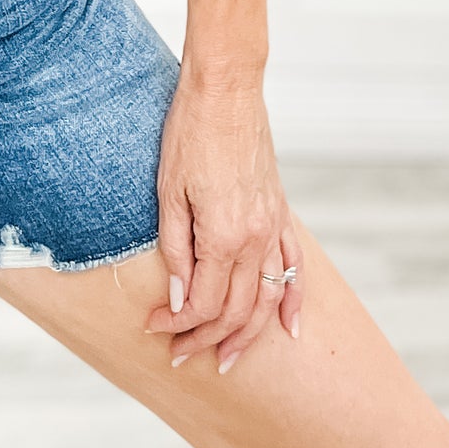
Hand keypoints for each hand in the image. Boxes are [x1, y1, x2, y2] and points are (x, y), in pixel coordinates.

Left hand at [143, 67, 303, 371]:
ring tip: (227, 358)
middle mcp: (255, 238)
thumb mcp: (168, 190)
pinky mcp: (280, 211)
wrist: (226, 88)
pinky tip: (289, 328)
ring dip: (248, 334)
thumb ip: (176, 249)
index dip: (178, 322)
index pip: (204, 301)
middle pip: (236, 309)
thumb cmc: (189, 131)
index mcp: (223, 234)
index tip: (154, 328)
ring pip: (267, 298)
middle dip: (206, 338)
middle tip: (180, 354)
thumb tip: (180, 298)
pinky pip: (294, 266)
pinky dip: (293, 301)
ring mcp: (272, 225)